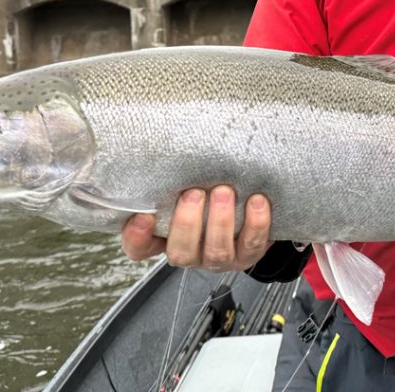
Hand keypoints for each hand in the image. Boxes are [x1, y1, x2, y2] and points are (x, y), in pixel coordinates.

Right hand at [121, 185, 272, 270]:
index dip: (137, 237)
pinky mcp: (248, 254)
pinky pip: (251, 244)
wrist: (248, 204)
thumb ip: (173, 174)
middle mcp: (191, 251)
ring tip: (224, 192)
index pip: (140, 247)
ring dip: (220, 222)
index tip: (143, 216)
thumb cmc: (209, 187)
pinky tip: (257, 200)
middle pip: (180, 252)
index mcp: (166, 237)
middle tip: (194, 193)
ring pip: (216, 252)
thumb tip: (167, 136)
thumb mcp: (186, 181)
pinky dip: (256, 223)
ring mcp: (219, 257)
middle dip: (187, 224)